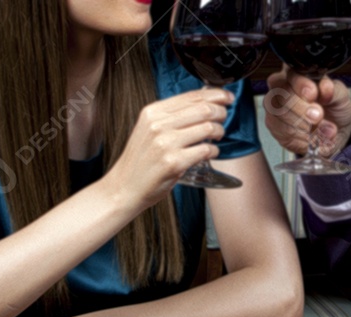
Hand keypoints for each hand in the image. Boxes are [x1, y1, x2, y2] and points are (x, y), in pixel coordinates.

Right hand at [107, 87, 232, 208]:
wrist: (124, 188)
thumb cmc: (140, 162)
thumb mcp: (149, 130)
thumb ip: (170, 116)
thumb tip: (201, 101)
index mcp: (153, 112)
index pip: (191, 96)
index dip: (215, 94)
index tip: (226, 97)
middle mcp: (158, 125)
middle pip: (203, 109)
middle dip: (220, 112)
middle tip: (224, 117)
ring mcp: (166, 144)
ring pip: (207, 128)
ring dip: (219, 131)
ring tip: (217, 136)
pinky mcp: (174, 163)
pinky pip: (205, 150)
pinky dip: (214, 151)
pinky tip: (211, 152)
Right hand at [263, 68, 350, 158]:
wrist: (336, 132)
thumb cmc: (334, 108)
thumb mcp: (340, 96)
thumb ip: (333, 90)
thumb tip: (325, 87)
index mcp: (297, 73)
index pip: (289, 73)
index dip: (299, 84)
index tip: (313, 94)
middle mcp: (281, 89)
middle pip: (280, 95)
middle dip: (300, 109)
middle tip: (318, 116)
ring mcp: (275, 109)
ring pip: (279, 117)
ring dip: (304, 126)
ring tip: (325, 130)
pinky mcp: (276, 129)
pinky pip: (283, 134)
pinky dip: (302, 139)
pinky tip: (314, 138)